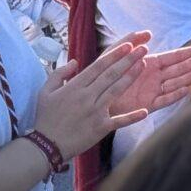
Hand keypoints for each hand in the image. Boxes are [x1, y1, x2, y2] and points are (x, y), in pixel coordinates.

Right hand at [30, 39, 150, 159]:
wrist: (46, 145)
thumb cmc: (46, 118)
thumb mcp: (45, 92)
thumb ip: (59, 74)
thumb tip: (75, 61)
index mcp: (74, 87)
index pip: (98, 66)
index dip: (114, 55)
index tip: (128, 45)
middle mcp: (87, 97)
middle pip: (111, 75)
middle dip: (128, 60)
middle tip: (143, 49)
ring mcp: (95, 112)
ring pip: (116, 91)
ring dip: (131, 77)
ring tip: (144, 64)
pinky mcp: (100, 128)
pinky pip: (119, 121)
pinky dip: (132, 117)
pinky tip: (145, 111)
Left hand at [99, 31, 190, 119]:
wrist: (93, 99)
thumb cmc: (104, 76)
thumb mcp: (114, 55)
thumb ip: (129, 43)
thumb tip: (148, 32)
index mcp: (149, 64)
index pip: (174, 57)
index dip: (189, 53)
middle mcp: (154, 77)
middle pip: (178, 69)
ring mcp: (152, 91)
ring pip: (175, 83)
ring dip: (188, 77)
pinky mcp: (147, 105)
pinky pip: (163, 100)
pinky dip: (174, 95)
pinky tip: (186, 89)